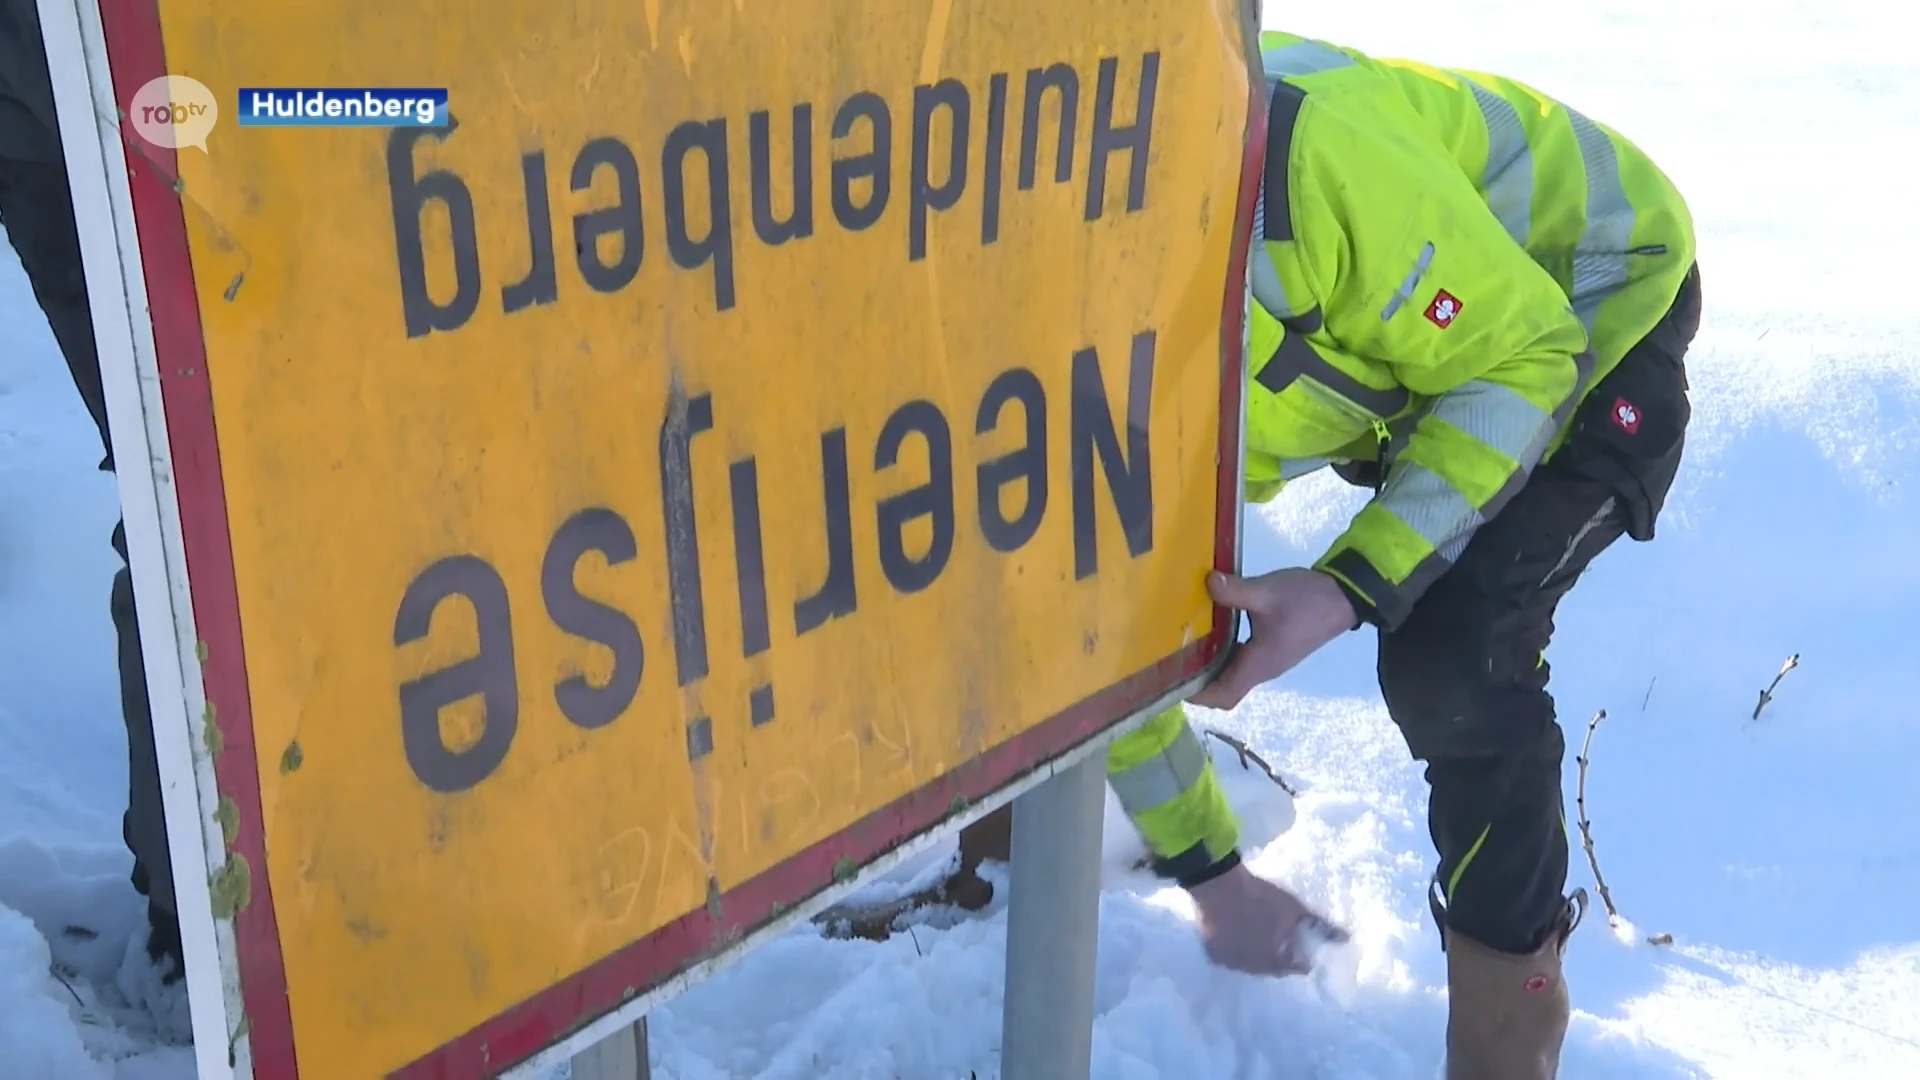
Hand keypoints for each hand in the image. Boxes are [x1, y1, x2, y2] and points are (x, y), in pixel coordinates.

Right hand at [1188, 862, 1349, 976]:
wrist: (1219, 886)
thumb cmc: (1260, 897)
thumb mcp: (1295, 908)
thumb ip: (1321, 926)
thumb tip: (1346, 938)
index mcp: (1277, 961)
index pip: (1299, 967)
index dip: (1303, 955)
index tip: (1303, 944)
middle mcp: (1255, 969)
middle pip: (1275, 968)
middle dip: (1281, 956)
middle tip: (1281, 937)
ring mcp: (1233, 964)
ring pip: (1252, 965)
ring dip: (1258, 954)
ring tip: (1259, 934)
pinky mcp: (1215, 956)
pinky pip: (1231, 959)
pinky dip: (1238, 950)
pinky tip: (1239, 935)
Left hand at [1189, 568, 1356, 709]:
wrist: (1343, 596)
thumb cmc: (1306, 599)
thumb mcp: (1268, 592)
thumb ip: (1235, 591)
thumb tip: (1207, 583)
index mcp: (1259, 664)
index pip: (1225, 696)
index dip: (1199, 695)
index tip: (1173, 680)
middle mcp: (1263, 669)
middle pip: (1225, 689)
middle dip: (1198, 680)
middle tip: (1171, 659)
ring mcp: (1269, 660)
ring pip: (1233, 674)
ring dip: (1210, 665)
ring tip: (1184, 644)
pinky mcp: (1273, 648)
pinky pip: (1242, 660)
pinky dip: (1223, 652)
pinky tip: (1211, 630)